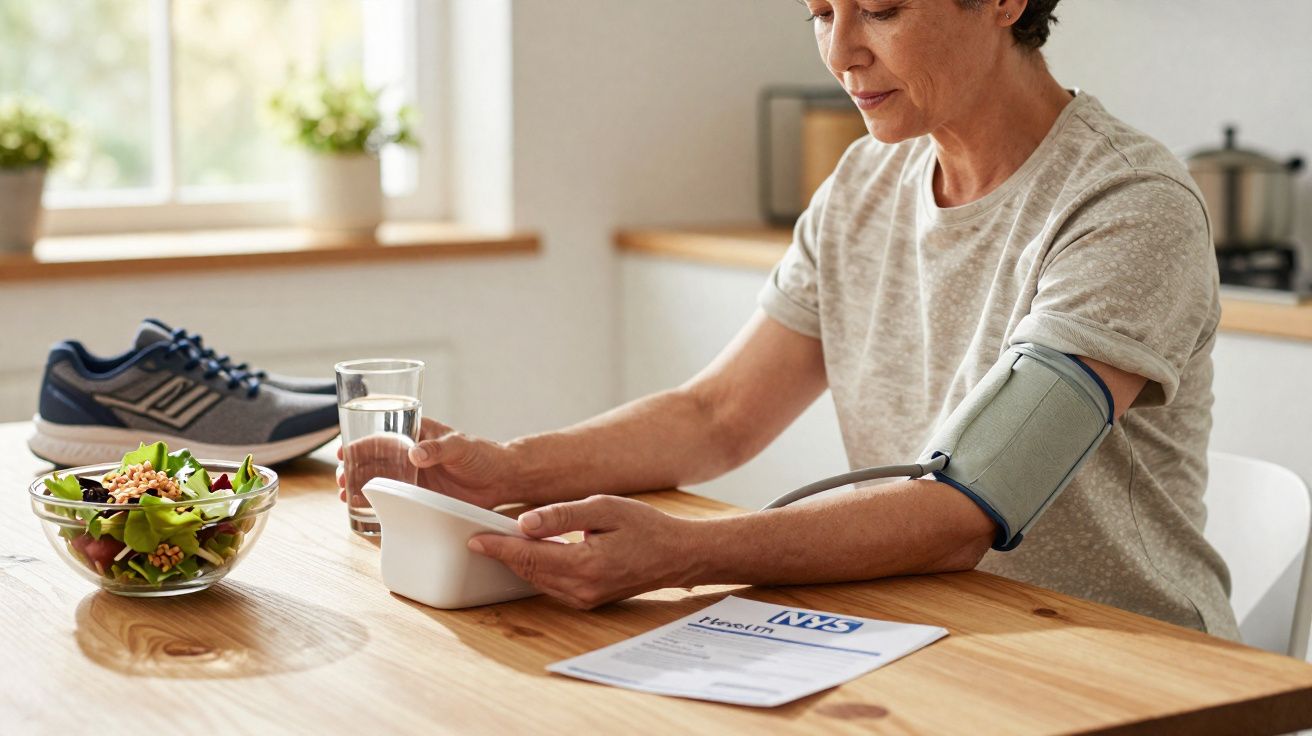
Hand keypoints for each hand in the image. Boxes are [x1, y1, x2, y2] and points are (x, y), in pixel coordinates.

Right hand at [337, 418, 520, 508]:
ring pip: (380, 480)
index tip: (342, 451)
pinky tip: (362, 510)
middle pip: (374, 460)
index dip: (360, 443)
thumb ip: (438, 448)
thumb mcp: (460, 446)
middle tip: (340, 480)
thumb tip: (416, 453)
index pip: (382, 435)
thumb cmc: (482, 454)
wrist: (500, 479)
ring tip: (344, 496)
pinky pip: (394, 499)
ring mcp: (414, 477)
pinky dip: (377, 503)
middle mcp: (411, 455)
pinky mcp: (420, 497)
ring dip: (359, 486)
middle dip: (353, 468)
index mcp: (417, 435)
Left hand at [467, 495, 701, 608]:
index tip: (474, 537)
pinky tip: (528, 554)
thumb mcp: (605, 508)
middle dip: (501, 554)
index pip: (529, 556)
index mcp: (586, 564)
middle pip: (528, 571)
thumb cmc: (646, 526)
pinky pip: (551, 586)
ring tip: (496, 542)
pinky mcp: (588, 601)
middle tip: (476, 536)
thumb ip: (563, 516)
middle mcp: (582, 588)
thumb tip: (524, 523)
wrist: (678, 555)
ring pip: (537, 581)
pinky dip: (535, 571)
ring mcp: (585, 599)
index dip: (498, 546)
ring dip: (516, 563)